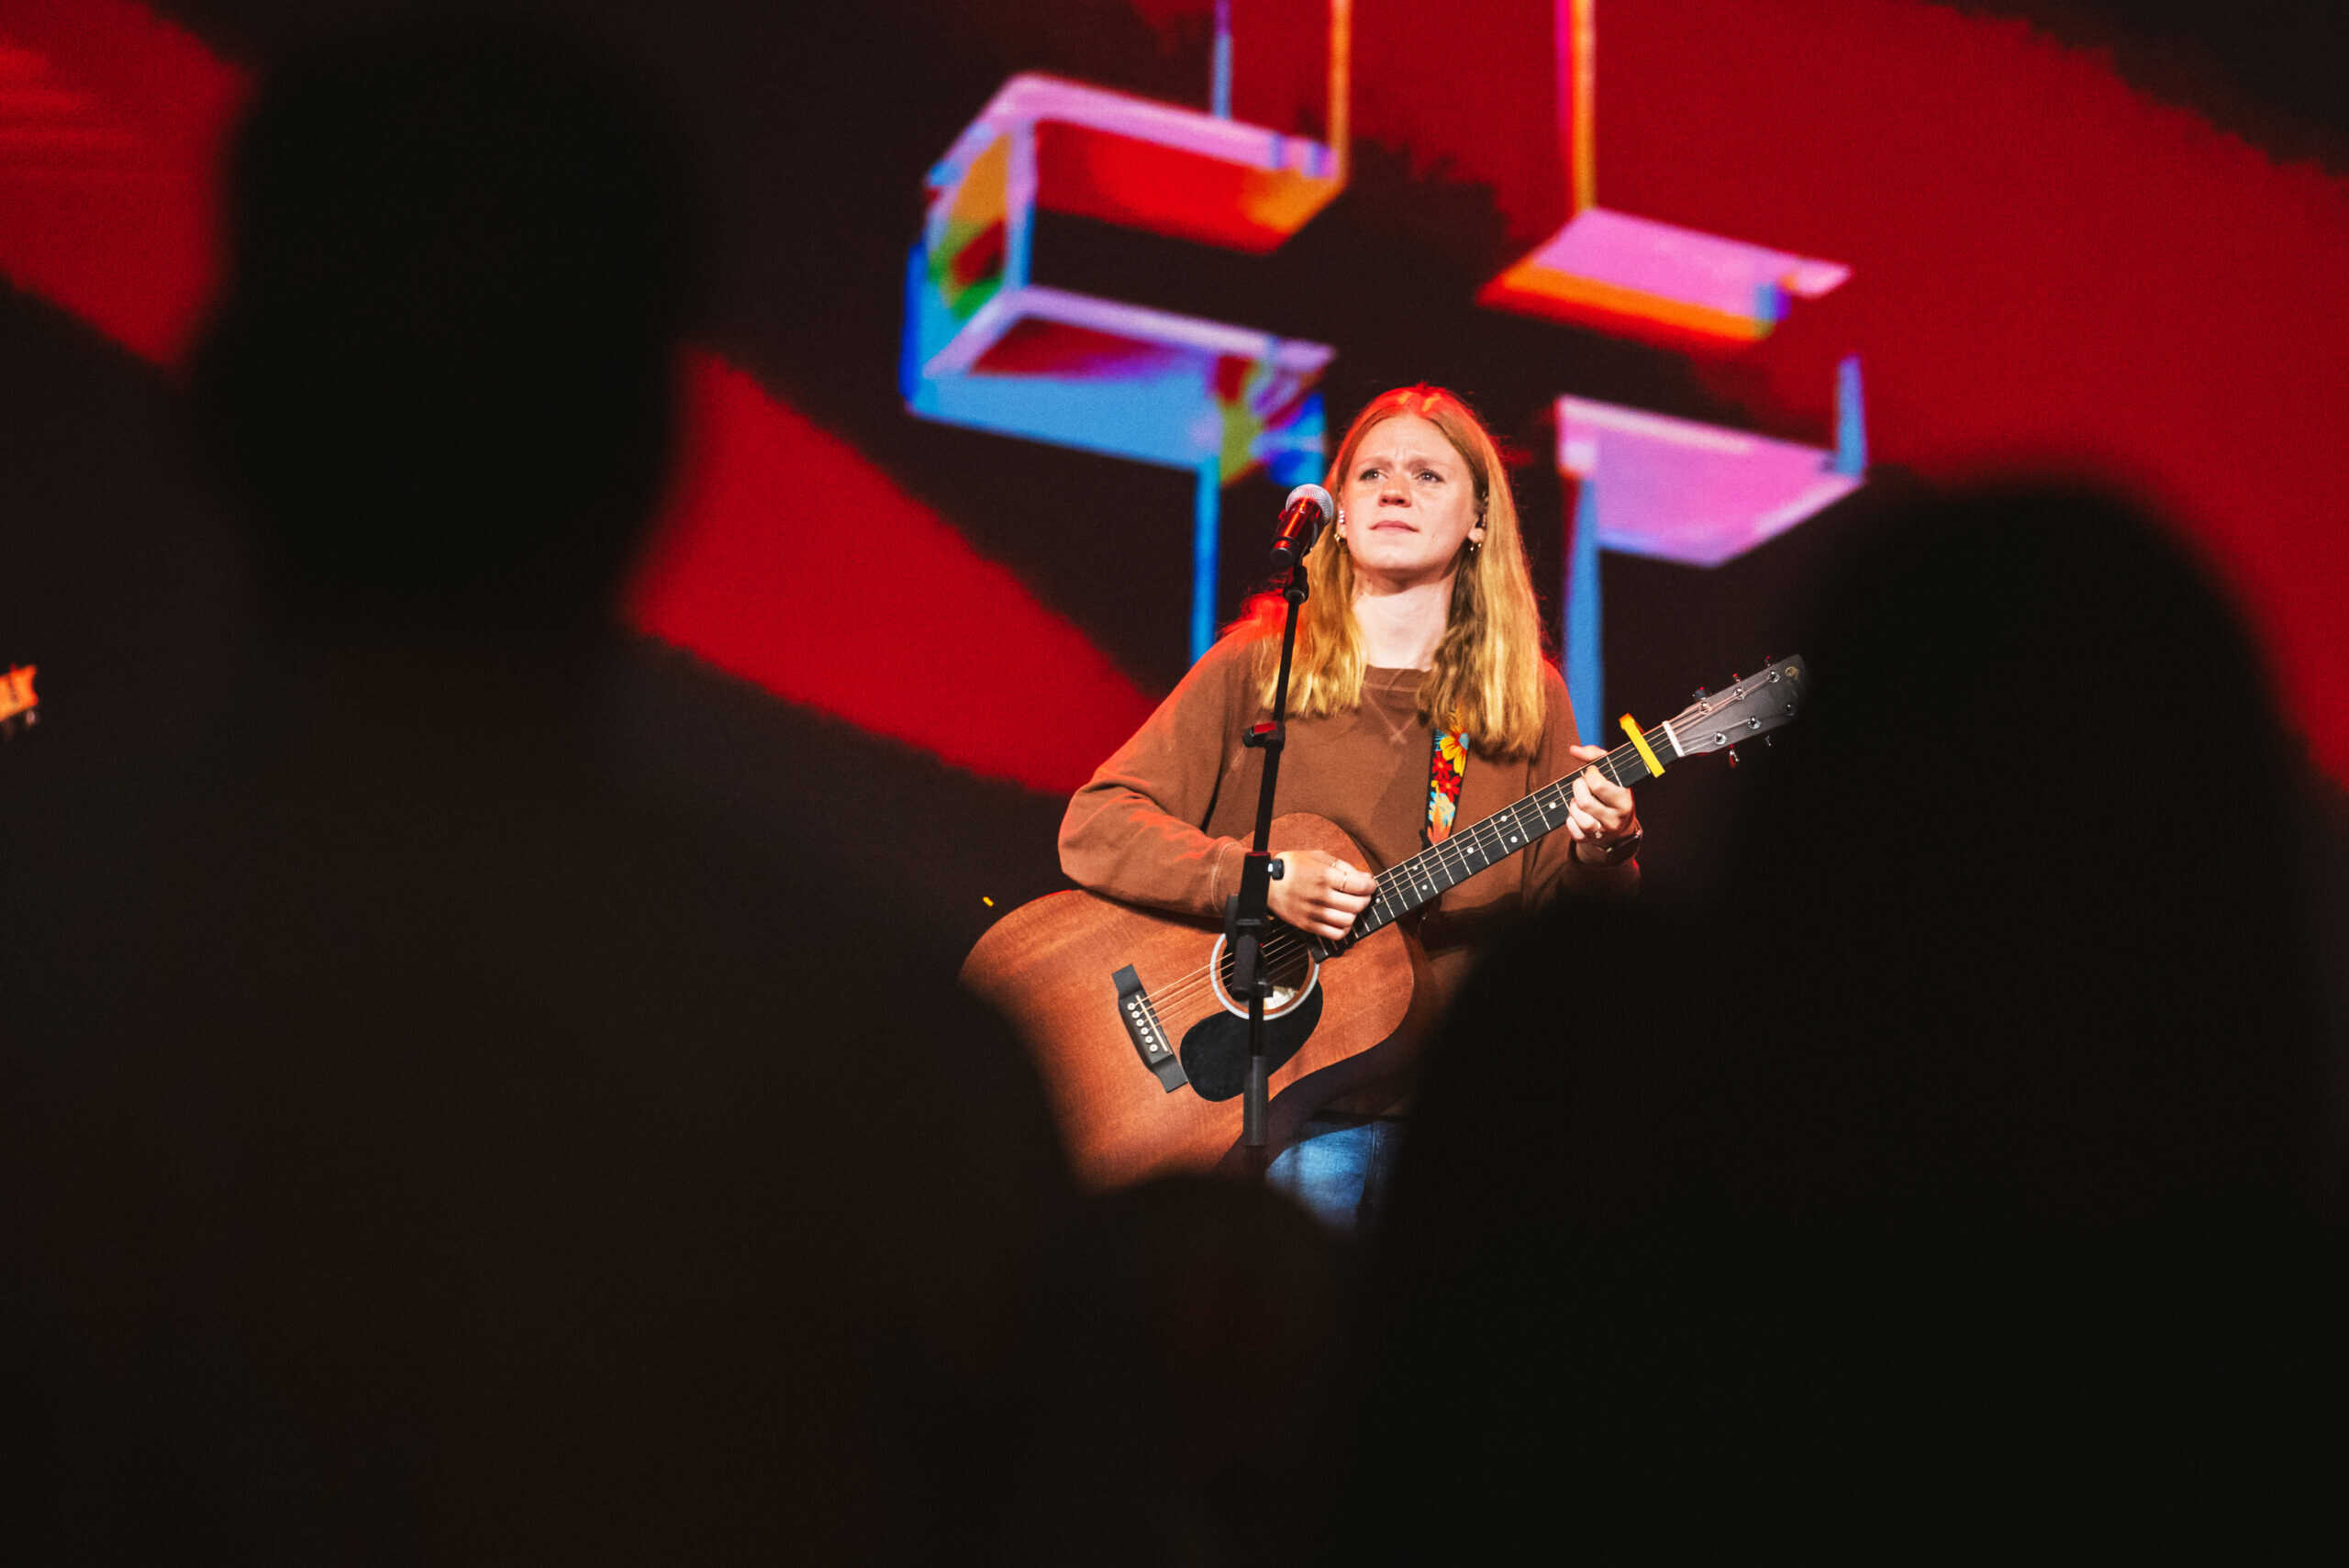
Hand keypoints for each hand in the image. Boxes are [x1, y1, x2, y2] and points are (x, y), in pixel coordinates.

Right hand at [1267, 849, 1375, 940]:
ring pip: (1348, 921)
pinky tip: (1342, 920)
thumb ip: (1343, 866)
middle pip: (1357, 904)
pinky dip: (1344, 929)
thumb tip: (1365, 878)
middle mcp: (1321, 896)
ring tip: (1350, 907)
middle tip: (1362, 895)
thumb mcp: (1317, 857)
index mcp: (1324, 876)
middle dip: (1365, 899)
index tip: (1370, 885)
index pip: (1360, 885)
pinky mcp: (1308, 926)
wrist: (1264, 883)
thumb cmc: (1292, 867)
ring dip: (1355, 914)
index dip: (1371, 886)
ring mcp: (1314, 913)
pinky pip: (1335, 935)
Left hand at [1563, 743, 1638, 860]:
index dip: (1589, 774)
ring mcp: (1603, 831)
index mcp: (1624, 800)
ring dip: (1573, 805)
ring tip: (1578, 799)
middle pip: (1585, 802)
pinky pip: (1573, 831)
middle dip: (1578, 788)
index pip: (1598, 785)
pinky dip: (1570, 820)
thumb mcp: (1612, 772)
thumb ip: (1595, 755)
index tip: (1591, 772)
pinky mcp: (1590, 840)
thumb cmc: (1612, 791)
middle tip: (1581, 784)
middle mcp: (1616, 818)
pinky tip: (1576, 813)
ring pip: (1579, 818)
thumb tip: (1573, 749)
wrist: (1619, 826)